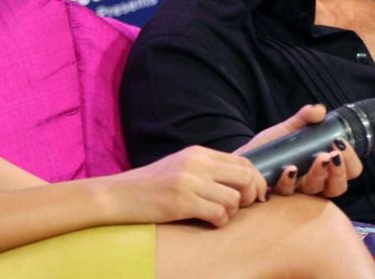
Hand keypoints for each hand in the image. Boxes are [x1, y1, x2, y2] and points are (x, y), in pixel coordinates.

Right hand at [101, 145, 268, 227]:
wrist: (120, 194)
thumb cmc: (151, 184)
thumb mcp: (181, 166)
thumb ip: (207, 168)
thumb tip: (239, 179)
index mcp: (198, 153)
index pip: (243, 161)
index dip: (254, 180)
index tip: (253, 195)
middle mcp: (197, 163)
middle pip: (245, 176)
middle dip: (250, 195)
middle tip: (240, 206)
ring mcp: (189, 182)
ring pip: (234, 198)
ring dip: (231, 212)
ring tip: (217, 214)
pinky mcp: (182, 202)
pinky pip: (219, 214)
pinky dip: (219, 221)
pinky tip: (208, 221)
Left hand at [236, 104, 363, 197]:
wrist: (246, 156)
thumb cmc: (273, 146)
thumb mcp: (290, 129)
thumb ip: (305, 118)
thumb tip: (319, 110)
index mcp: (325, 167)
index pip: (349, 171)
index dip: (351, 161)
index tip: (341, 144)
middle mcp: (315, 182)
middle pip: (337, 186)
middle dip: (339, 171)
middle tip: (332, 155)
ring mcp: (297, 191)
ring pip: (316, 190)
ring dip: (319, 175)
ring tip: (318, 159)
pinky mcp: (277, 194)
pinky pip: (287, 192)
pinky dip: (290, 181)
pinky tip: (289, 169)